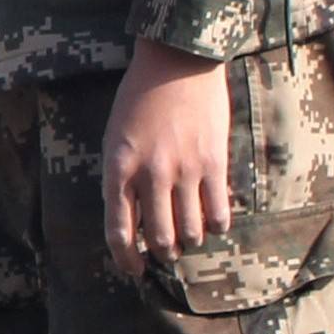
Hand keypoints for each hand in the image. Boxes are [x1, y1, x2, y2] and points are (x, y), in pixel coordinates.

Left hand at [103, 39, 234, 270]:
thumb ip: (121, 179)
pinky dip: (217, 226)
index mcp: (118, 169)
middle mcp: (150, 175)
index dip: (125, 258)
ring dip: (190, 242)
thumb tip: (131, 219)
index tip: (133, 270)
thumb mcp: (114, 138)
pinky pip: (219, 211)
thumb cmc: (138, 100)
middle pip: (159, 237)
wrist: (177, 63)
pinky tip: (214, 225)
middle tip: (165, 255)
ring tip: (189, 239)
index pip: (118, 230)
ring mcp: (185, 171)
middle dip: (162, 254)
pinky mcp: (215, 163)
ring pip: (191, 230)